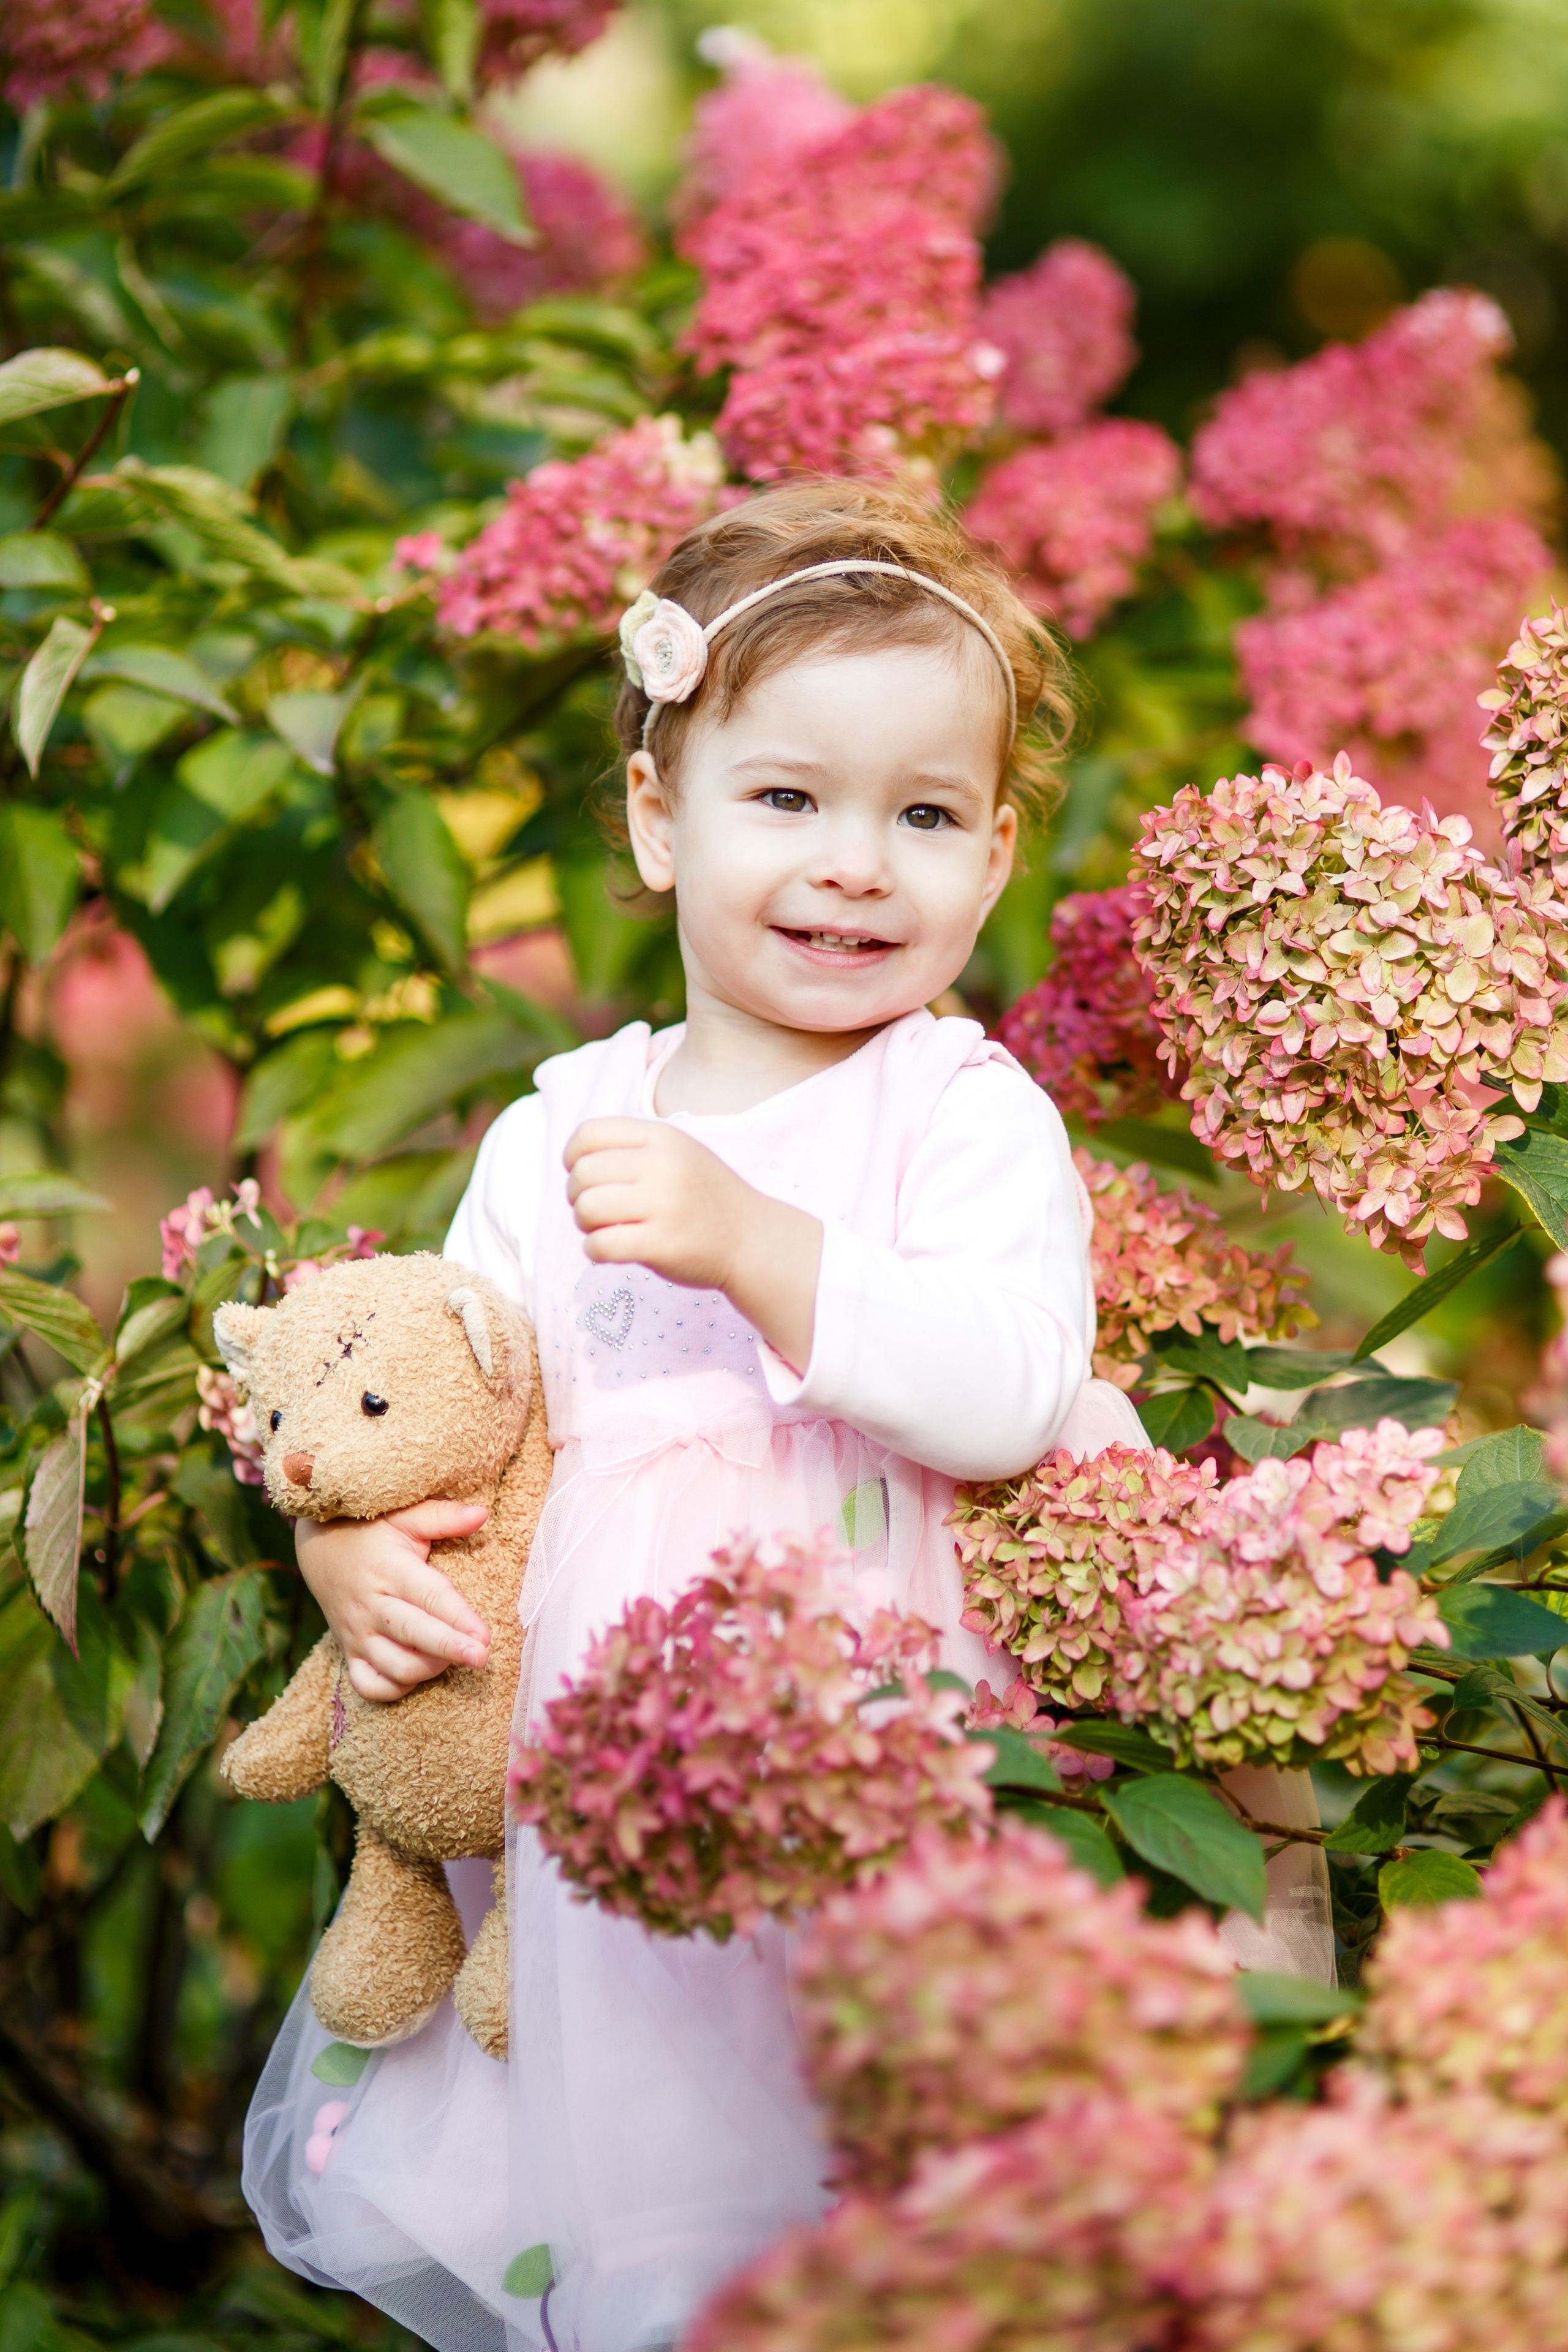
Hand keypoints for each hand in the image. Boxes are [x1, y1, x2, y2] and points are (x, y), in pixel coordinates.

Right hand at [296, 1501, 491, 1703]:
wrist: (319, 1547)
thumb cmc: (371, 1531)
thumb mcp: (404, 1515)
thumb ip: (442, 1516)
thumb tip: (483, 1514)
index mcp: (390, 1570)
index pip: (428, 1597)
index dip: (458, 1618)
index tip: (485, 1635)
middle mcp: (372, 1606)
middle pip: (412, 1634)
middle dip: (448, 1649)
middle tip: (482, 1658)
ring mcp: (358, 1633)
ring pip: (393, 1666)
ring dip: (427, 1668)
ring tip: (455, 1658)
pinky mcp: (350, 1652)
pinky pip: (369, 1685)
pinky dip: (395, 1688)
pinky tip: (419, 1675)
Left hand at [564, 1118, 822, 1372]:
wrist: (751, 1240)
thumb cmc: (704, 1197)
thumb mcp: (677, 1153)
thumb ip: (632, 1148)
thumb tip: (573, 1159)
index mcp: (662, 1137)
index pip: (588, 1134)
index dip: (573, 1157)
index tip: (585, 1176)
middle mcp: (663, 1165)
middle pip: (582, 1173)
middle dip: (576, 1195)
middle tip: (595, 1210)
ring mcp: (664, 1205)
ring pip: (586, 1208)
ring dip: (584, 1224)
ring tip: (602, 1230)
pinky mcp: (661, 1245)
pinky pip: (600, 1245)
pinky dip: (594, 1251)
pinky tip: (608, 1251)